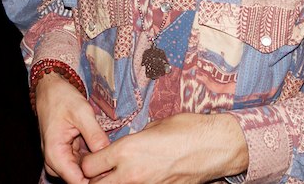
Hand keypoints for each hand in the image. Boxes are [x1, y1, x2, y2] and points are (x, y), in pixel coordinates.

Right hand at [35, 71, 109, 183]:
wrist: (50, 89)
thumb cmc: (62, 98)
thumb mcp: (82, 113)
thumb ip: (95, 135)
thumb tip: (107, 153)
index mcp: (55, 154)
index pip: (77, 181)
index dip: (95, 181)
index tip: (111, 172)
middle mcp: (54, 161)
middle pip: (78, 179)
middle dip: (96, 175)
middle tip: (115, 164)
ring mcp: (59, 158)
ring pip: (80, 172)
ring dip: (95, 167)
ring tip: (111, 157)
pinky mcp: (65, 153)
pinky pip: (80, 163)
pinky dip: (91, 159)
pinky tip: (103, 151)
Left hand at [80, 112, 246, 183]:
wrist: (215, 146)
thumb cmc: (188, 129)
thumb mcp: (154, 125)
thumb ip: (134, 139)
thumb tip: (127, 146)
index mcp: (126, 150)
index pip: (88, 165)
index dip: (88, 161)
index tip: (94, 157)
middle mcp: (131, 173)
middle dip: (95, 178)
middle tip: (102, 170)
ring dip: (114, 182)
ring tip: (121, 174)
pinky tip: (142, 177)